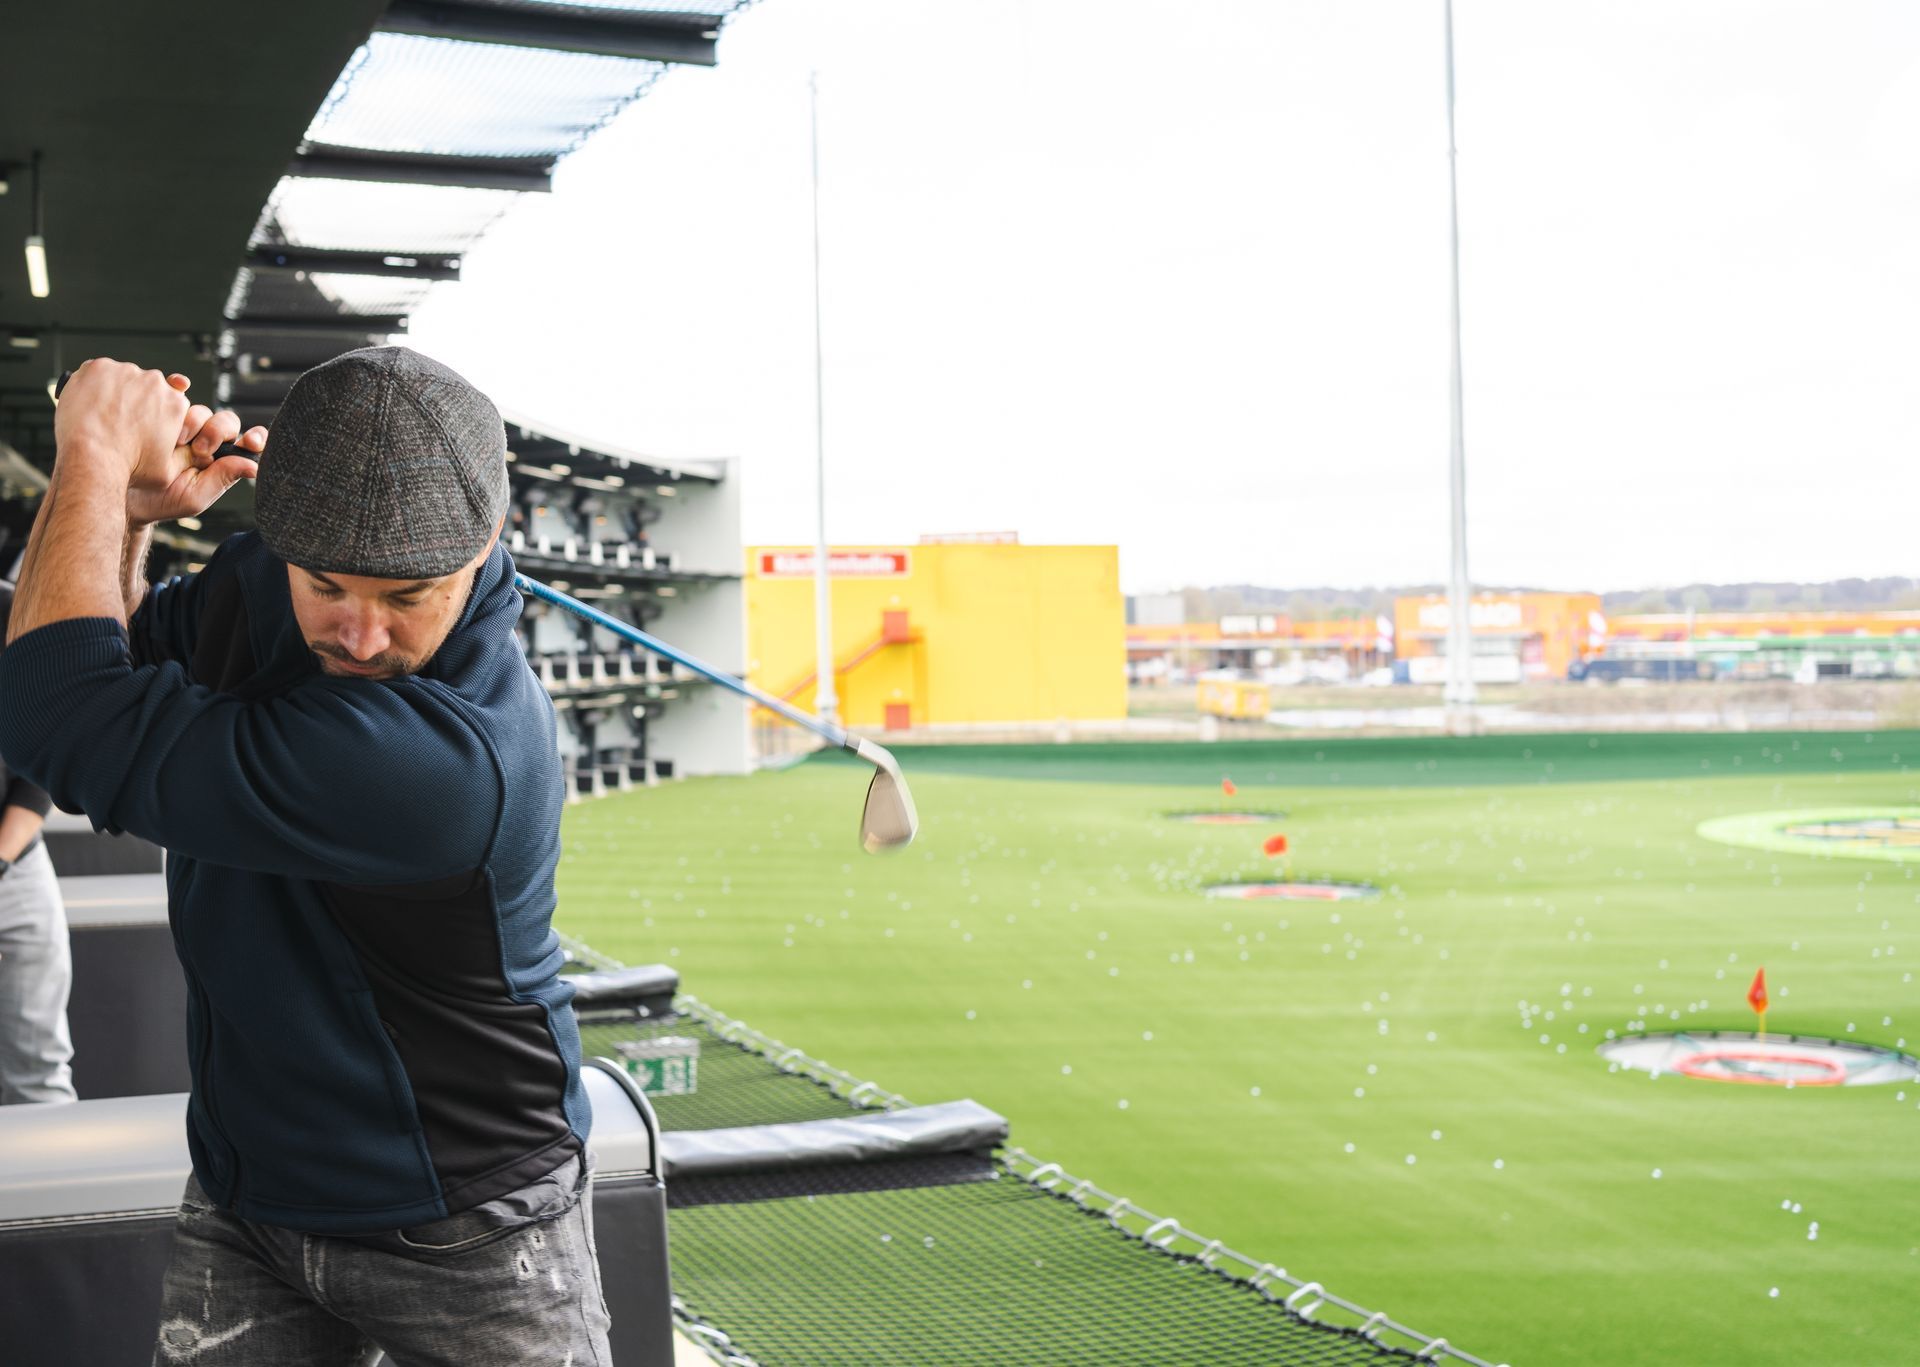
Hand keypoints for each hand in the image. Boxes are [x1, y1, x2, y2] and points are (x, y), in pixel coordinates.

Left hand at [54, 359, 188, 487]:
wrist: (91, 458)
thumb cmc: (127, 465)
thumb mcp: (168, 471)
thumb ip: (183, 456)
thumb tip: (192, 453)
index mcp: (174, 403)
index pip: (171, 398)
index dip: (156, 411)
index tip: (144, 420)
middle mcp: (154, 383)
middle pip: (147, 385)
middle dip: (136, 399)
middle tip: (121, 421)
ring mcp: (125, 372)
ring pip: (122, 376)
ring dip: (115, 391)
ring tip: (104, 414)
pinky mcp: (99, 367)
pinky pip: (97, 371)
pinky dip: (93, 384)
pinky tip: (90, 403)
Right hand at [126, 376, 265, 527]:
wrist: (115, 491)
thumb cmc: (157, 500)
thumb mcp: (192, 496)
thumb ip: (222, 479)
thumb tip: (254, 466)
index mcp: (217, 459)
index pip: (242, 442)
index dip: (252, 438)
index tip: (251, 441)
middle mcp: (202, 438)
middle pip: (221, 421)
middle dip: (216, 431)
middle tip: (200, 450)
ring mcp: (179, 423)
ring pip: (197, 408)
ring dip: (191, 419)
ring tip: (176, 440)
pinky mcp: (157, 410)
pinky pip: (171, 391)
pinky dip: (177, 384)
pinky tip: (178, 386)